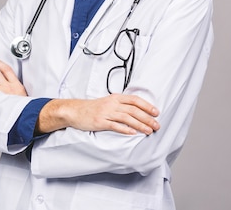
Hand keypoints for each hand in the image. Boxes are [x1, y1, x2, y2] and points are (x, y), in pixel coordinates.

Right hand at [37, 94, 159, 135]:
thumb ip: (120, 105)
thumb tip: (136, 111)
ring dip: (140, 124)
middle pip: (133, 110)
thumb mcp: (107, 102)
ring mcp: (106, 112)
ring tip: (149, 131)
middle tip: (157, 125)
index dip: (147, 106)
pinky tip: (133, 133)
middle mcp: (112, 104)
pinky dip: (125, 129)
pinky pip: (115, 125)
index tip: (156, 112)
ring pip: (127, 118)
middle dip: (147, 118)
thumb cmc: (91, 108)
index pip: (135, 100)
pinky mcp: (100, 122)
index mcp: (115, 98)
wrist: (74, 111)